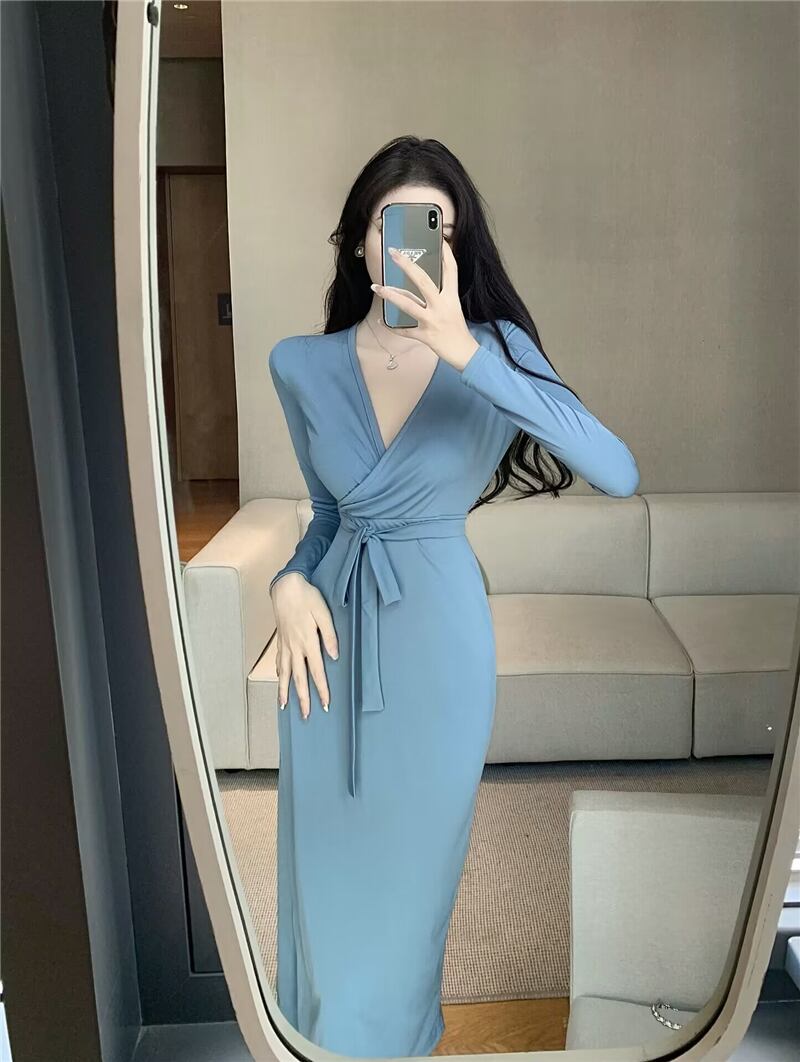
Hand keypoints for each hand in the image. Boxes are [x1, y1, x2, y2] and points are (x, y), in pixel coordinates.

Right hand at [270, 572, 338, 718]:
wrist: (285, 587)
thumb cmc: (307, 598)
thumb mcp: (323, 613)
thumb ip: (329, 635)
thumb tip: (334, 656)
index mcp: (308, 642)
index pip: (316, 671)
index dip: (322, 689)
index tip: (326, 704)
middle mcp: (295, 647)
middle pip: (299, 678)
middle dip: (303, 698)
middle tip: (306, 716)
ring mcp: (286, 645)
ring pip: (285, 673)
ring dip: (285, 691)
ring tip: (285, 706)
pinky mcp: (280, 641)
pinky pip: (279, 662)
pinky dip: (280, 674)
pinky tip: (280, 680)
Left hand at [370, 238, 479, 370]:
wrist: (465, 353)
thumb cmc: (458, 329)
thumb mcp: (453, 307)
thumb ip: (438, 295)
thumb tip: (417, 284)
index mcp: (451, 297)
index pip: (450, 270)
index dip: (446, 254)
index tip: (440, 240)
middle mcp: (442, 306)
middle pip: (423, 281)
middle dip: (406, 265)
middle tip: (394, 253)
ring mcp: (433, 321)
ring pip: (408, 304)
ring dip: (391, 296)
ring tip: (377, 287)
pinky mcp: (425, 336)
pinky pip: (405, 331)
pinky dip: (393, 327)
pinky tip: (382, 321)